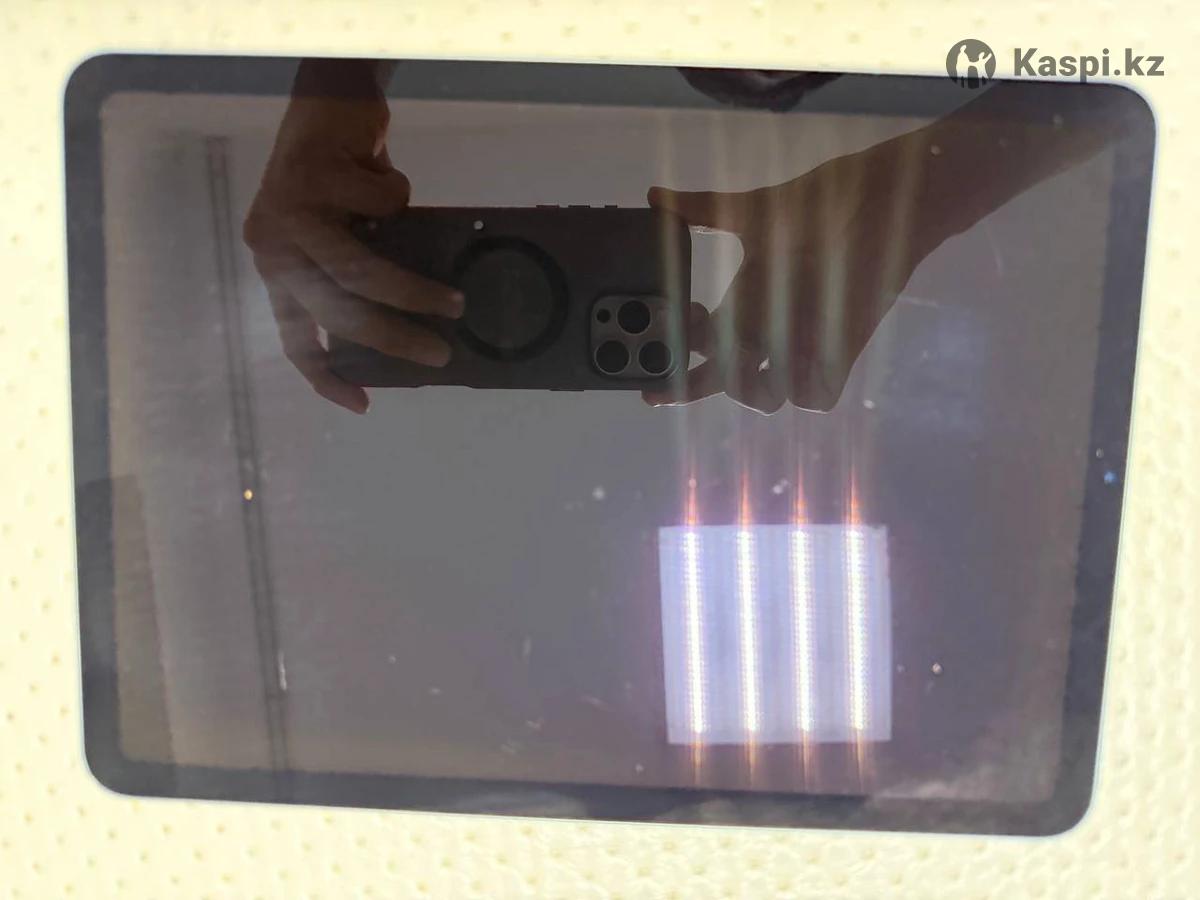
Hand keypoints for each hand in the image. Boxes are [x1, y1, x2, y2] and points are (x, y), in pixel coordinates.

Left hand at [243, 83, 463, 412]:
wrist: (328, 100)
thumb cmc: (342, 178)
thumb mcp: (339, 234)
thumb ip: (351, 273)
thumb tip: (405, 328)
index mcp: (277, 267)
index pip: (294, 336)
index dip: (324, 377)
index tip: (362, 406)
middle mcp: (273, 245)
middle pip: (337, 312)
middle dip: (395, 339)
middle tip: (439, 353)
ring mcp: (289, 210)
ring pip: (359, 271)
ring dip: (413, 291)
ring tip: (453, 301)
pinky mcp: (314, 174)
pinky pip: (382, 206)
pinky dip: (401, 196)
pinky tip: (387, 178)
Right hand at [644, 137, 939, 413]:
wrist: (881, 201)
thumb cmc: (820, 202)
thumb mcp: (753, 208)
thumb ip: (703, 208)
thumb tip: (653, 195)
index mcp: (743, 300)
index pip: (699, 343)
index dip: (676, 351)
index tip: (663, 341)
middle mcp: (768, 329)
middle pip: (722, 379)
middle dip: (696, 382)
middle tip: (687, 365)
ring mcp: (802, 344)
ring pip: (765, 397)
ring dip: (749, 389)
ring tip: (746, 364)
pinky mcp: (839, 351)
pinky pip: (817, 398)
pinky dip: (807, 392)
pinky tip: (799, 368)